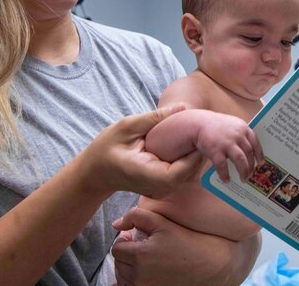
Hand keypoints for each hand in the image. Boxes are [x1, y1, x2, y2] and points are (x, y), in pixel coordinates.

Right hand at [81, 105, 202, 198]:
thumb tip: (183, 107)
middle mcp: (158, 188)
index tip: (198, 132)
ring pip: (190, 174)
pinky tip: (188, 142)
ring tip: (196, 132)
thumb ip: (155, 118)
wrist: (95, 172)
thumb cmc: (106, 148)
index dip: (195, 154)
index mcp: (148, 175)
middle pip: (190, 173)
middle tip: (202, 127)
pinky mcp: (165, 187)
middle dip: (199, 151)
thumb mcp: (127, 127)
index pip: (181, 171)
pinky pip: (184, 173)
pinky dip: (189, 158)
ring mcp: (162, 190)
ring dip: (196, 154)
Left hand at [112, 207, 259, 285]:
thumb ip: (137, 216)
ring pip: (122, 278)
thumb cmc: (188, 241)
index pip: (117, 248)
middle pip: (118, 264)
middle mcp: (140, 276)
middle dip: (127, 254)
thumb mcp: (164, 223)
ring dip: (128, 269)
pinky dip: (132, 282)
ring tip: (146, 260)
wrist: (210, 264)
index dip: (126, 240)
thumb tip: (116, 224)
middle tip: (143, 247)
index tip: (137, 238)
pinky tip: (144, 274)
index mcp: (141, 255)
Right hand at [192, 110, 263, 181]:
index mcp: (243, 128)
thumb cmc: (217, 127)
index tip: (261, 163)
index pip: (255, 142)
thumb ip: (242, 135)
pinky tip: (226, 180)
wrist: (199, 123)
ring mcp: (226, 143)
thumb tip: (250, 154)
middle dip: (251, 166)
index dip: (259, 154)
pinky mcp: (215, 150)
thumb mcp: (233, 125)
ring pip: (240, 160)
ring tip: (243, 179)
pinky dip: (225, 174)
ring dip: (243, 171)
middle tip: (250, 175)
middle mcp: (237, 135)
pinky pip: (223, 166)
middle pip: (248, 154)